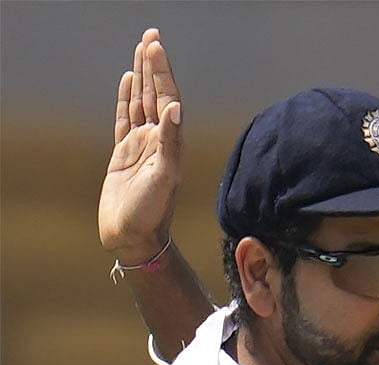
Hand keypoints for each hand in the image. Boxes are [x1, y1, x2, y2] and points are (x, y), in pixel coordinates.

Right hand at [99, 28, 182, 264]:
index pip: (167, 98)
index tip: (156, 46)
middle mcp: (158, 139)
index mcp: (169, 142)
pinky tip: (127, 81)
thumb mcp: (164, 177)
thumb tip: (175, 109)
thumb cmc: (151, 212)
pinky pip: (125, 118)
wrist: (134, 237)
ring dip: (141, 76)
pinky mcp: (124, 153)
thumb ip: (170, 143)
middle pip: (155, 93)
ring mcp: (141, 144)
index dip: (161, 72)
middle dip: (153, 65)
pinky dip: (126, 98)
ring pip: (140, 101)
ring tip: (141, 50)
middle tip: (151, 35)